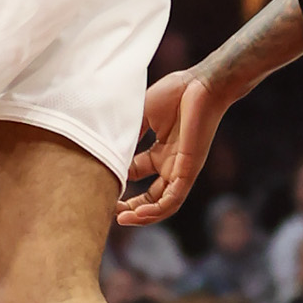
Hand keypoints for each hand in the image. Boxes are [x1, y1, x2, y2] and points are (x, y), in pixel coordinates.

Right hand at [120, 66, 228, 221]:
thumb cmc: (176, 93)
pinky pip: (173, 199)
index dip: (120, 182)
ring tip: (120, 219)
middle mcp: (170, 164)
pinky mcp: (189, 170)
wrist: (201, 84)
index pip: (137, 174)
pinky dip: (156, 210)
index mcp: (161, 151)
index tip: (100, 184)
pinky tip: (138, 214)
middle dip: (130, 206)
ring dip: (142, 215)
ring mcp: (181, 169)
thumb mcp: (142, 115)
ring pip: (162, 204)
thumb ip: (128, 135)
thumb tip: (107, 149)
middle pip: (150, 196)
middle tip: (109, 210)